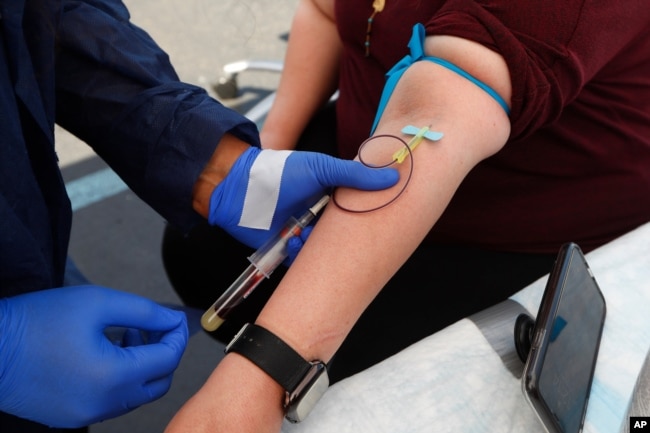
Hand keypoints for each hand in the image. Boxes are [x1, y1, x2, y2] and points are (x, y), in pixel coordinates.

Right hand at [0, 285, 187, 427]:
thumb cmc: (36, 321)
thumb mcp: (97, 302)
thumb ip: (143, 311)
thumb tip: (173, 320)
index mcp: (114, 377)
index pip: (168, 359)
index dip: (177, 335)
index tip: (174, 318)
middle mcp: (105, 404)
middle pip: (159, 382)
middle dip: (163, 352)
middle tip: (150, 326)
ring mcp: (87, 414)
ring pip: (136, 394)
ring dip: (141, 365)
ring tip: (125, 334)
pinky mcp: (71, 417)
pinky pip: (112, 401)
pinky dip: (120, 379)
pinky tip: (104, 352)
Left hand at [208, 147, 398, 248]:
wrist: (240, 187)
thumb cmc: (280, 172)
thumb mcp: (322, 168)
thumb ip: (355, 176)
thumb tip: (392, 177)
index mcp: (327, 196)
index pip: (353, 212)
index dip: (364, 219)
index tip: (378, 223)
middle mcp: (316, 215)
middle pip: (339, 236)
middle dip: (344, 241)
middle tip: (349, 241)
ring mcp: (300, 231)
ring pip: (320, 251)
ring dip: (316, 246)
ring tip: (306, 233)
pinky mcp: (284, 247)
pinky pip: (299, 261)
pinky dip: (299, 254)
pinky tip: (293, 240)